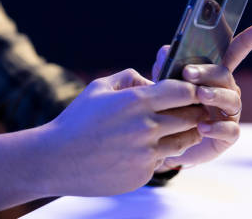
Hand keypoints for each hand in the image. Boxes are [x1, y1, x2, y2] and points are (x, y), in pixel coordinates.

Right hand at [43, 68, 207, 195]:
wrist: (57, 158)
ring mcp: (147, 153)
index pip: (184, 91)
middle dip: (194, 112)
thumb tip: (151, 81)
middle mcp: (147, 127)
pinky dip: (159, 155)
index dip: (192, 90)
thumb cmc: (77, 120)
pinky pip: (163, 161)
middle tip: (190, 111)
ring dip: (182, 135)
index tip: (189, 92)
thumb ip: (128, 78)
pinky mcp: (143, 174)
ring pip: (184, 142)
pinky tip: (142, 150)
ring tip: (170, 130)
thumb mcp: (99, 88)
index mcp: (137, 101)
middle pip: (192, 117)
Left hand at [151, 22, 251, 169]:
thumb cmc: (171, 107)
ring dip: (215, 95)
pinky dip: (216, 128)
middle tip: (188, 73)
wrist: (166, 142)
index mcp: (213, 75)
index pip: (233, 53)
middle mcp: (226, 91)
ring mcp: (229, 113)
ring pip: (231, 100)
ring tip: (199, 96)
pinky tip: (202, 127)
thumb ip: (166, 66)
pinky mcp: (227, 136)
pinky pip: (229, 130)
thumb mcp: (164, 83)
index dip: (249, 39)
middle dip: (207, 72)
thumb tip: (166, 50)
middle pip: (225, 75)